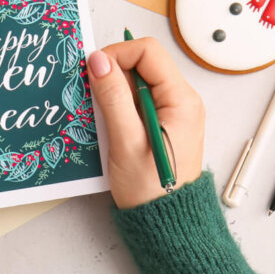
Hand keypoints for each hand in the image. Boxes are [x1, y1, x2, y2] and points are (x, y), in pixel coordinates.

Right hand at [87, 38, 204, 209]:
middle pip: (142, 63)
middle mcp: (181, 100)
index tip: (93, 72)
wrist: (166, 222)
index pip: (147, 51)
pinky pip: (136, 100)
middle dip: (112, 73)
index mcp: (181, 99)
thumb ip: (113, 96)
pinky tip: (108, 124)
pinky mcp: (160, 122)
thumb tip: (98, 60)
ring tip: (101, 117)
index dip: (116, 54)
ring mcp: (172, 111)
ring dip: (112, 92)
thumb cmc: (151, 188)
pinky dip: (117, 105)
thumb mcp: (126, 140)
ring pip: (136, 82)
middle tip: (93, 97)